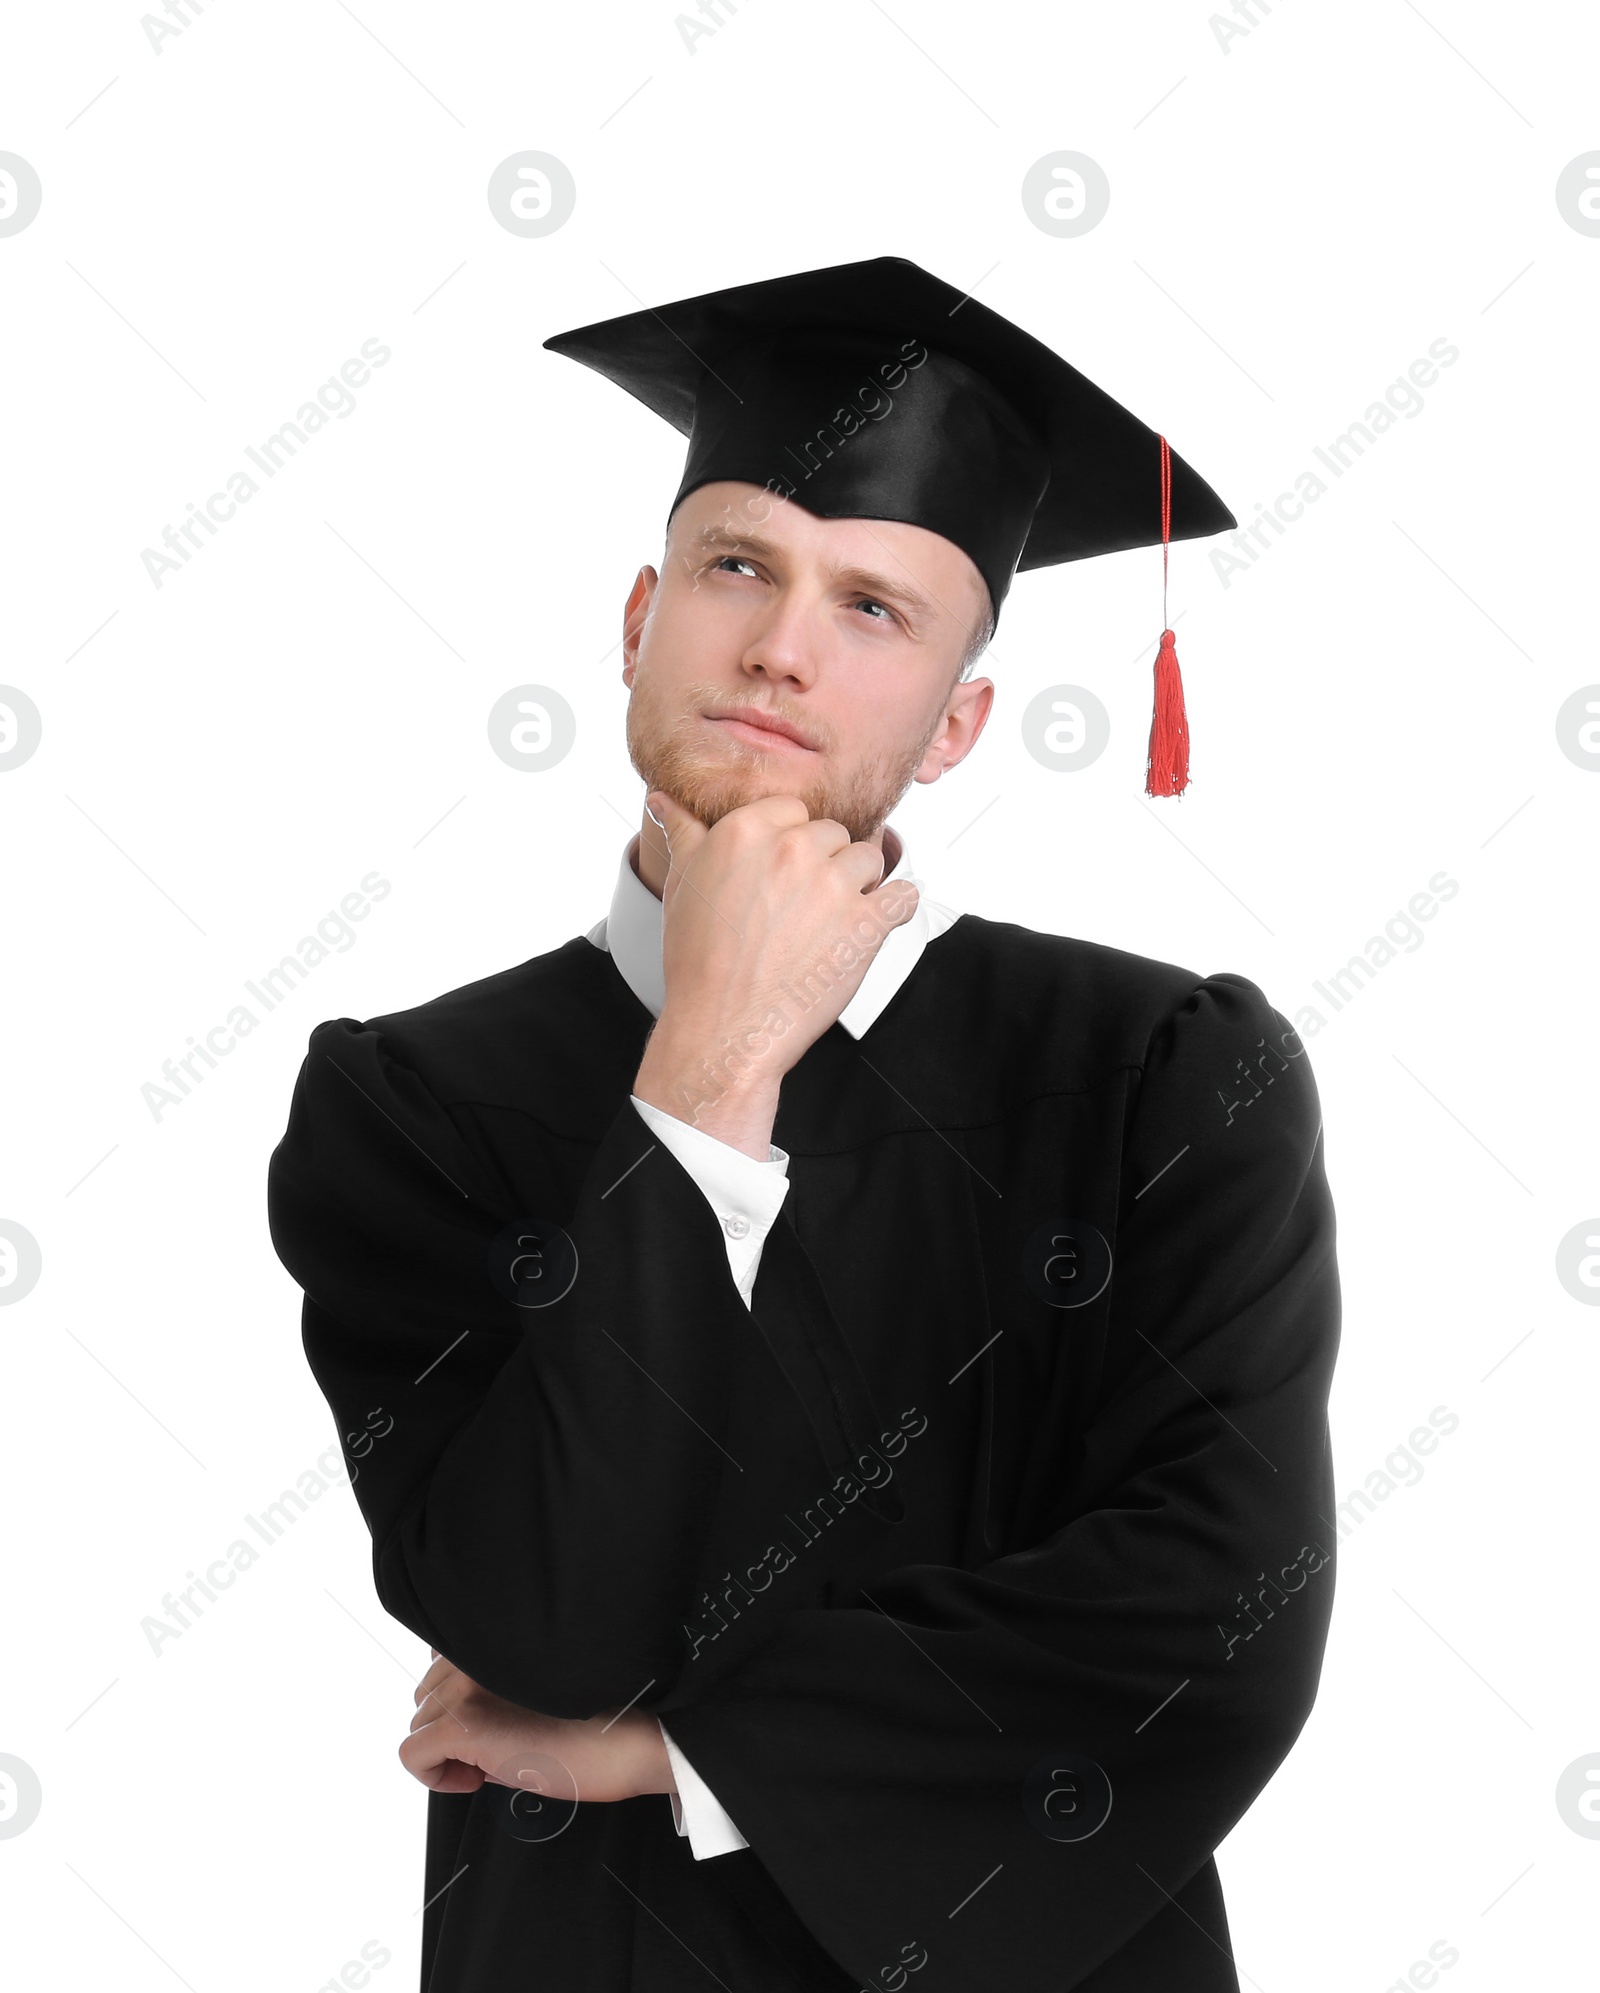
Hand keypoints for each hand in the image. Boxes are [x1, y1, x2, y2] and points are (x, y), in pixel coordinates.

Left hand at [401, 1650, 674, 1802]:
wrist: (637, 1737)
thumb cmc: (606, 1719)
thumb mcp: (545, 1691)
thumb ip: (500, 1688)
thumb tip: (466, 1719)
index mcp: (500, 1638)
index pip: (444, 1661)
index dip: (462, 1702)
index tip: (494, 1725)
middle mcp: (478, 1654)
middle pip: (428, 1695)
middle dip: (452, 1727)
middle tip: (496, 1749)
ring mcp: (468, 1687)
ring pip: (420, 1722)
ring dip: (447, 1749)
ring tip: (495, 1761)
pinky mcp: (464, 1725)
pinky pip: (412, 1754)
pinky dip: (433, 1775)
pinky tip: (476, 1779)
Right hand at [634, 790, 918, 1148]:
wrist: (722, 1028)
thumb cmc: (699, 962)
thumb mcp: (681, 886)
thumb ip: (683, 833)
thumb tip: (662, 800)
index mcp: (745, 830)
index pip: (793, 810)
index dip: (790, 844)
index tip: (780, 878)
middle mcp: (792, 849)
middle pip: (833, 833)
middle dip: (825, 865)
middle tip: (801, 909)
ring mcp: (834, 885)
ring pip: (870, 859)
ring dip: (860, 886)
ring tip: (832, 923)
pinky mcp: (866, 923)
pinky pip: (904, 896)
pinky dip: (896, 909)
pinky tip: (873, 926)